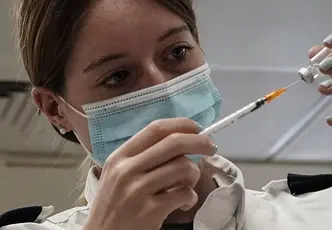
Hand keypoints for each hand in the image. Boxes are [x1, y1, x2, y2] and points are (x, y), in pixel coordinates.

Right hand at [84, 118, 216, 229]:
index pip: (156, 129)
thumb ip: (143, 157)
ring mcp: (138, 190)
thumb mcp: (118, 174)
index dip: (182, 125)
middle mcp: (127, 170)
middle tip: (211, 148)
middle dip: (200, 142)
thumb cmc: (114, 205)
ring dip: (194, 175)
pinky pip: (184, 194)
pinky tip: (183, 204)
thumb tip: (181, 140)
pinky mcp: (149, 211)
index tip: (197, 128)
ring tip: (188, 186)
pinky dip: (190, 198)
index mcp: (120, 156)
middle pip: (174, 143)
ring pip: (184, 167)